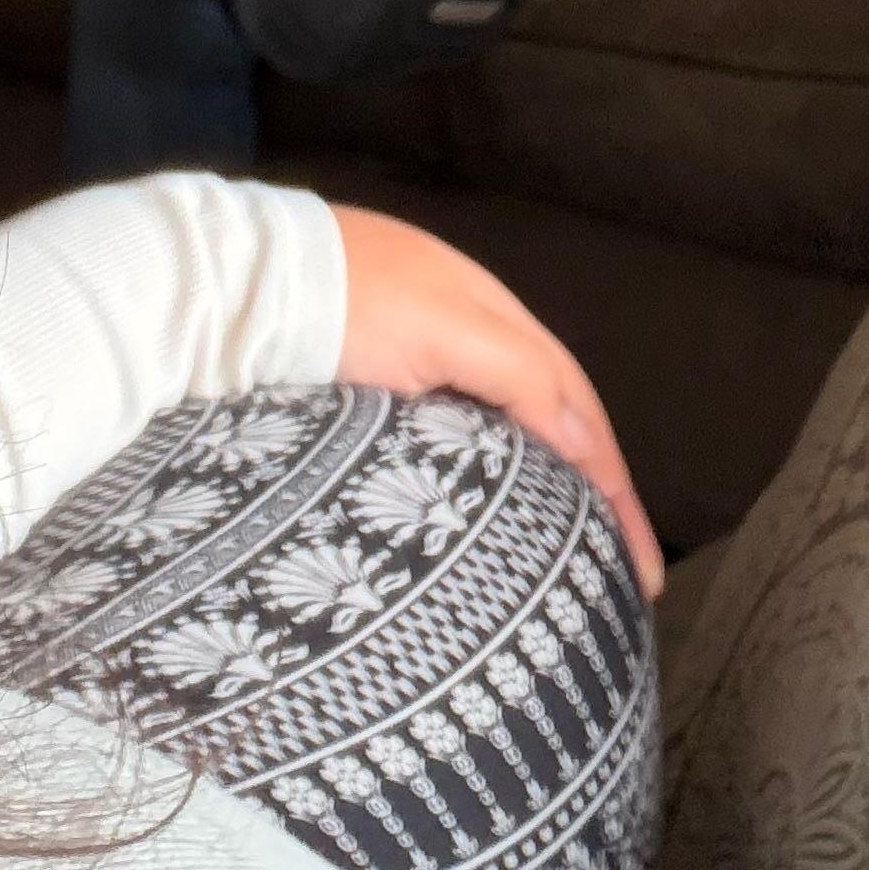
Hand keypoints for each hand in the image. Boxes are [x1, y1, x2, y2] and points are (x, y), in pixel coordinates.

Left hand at [329, 207, 663, 595]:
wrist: (226, 291)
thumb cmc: (337, 306)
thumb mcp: (442, 332)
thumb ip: (520, 377)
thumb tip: (587, 445)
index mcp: (491, 316)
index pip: (575, 408)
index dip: (615, 487)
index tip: (642, 569)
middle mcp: (463, 337)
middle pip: (551, 422)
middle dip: (597, 496)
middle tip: (624, 578)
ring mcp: (415, 367)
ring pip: (503, 436)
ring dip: (547, 490)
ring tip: (570, 562)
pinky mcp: (367, 398)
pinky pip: (451, 445)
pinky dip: (489, 480)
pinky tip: (488, 521)